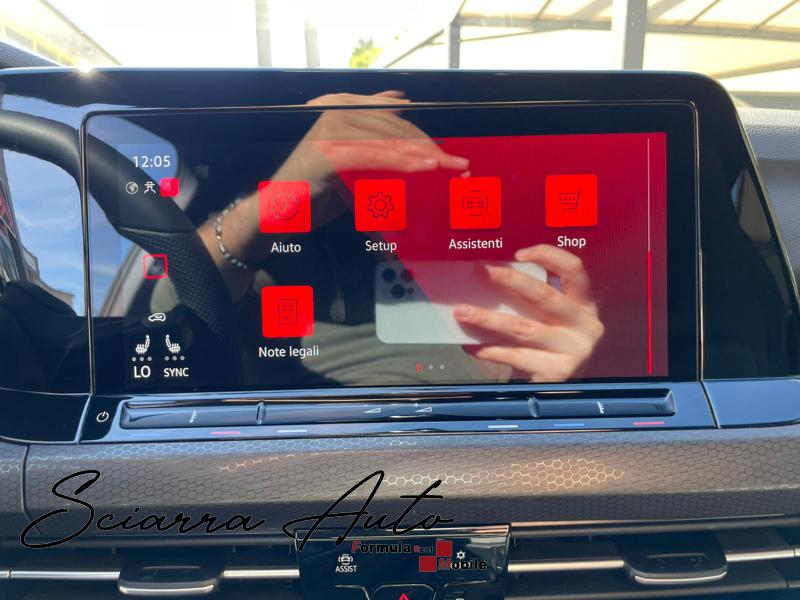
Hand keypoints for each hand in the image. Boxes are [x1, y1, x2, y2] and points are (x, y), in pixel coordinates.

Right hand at [300, 90, 469, 184]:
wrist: (279, 213)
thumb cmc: (317, 191)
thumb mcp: (352, 164)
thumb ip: (376, 143)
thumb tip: (402, 113)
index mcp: (343, 108)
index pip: (394, 121)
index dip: (424, 139)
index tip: (450, 157)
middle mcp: (336, 111)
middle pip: (396, 129)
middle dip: (430, 149)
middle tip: (458, 166)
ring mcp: (330, 128)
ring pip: (389, 141)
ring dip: (423, 156)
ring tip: (449, 168)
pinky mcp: (327, 151)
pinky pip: (374, 156)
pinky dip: (402, 163)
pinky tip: (425, 168)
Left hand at [453, 245, 603, 381]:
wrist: (563, 390)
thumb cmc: (551, 345)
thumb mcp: (553, 320)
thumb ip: (534, 300)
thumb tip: (489, 276)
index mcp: (584, 304)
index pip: (574, 270)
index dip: (549, 256)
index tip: (518, 253)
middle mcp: (585, 325)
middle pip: (544, 296)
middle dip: (509, 280)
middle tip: (481, 270)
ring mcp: (573, 350)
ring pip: (523, 328)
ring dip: (488, 318)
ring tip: (462, 311)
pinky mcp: (556, 373)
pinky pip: (515, 356)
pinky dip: (489, 350)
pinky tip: (471, 345)